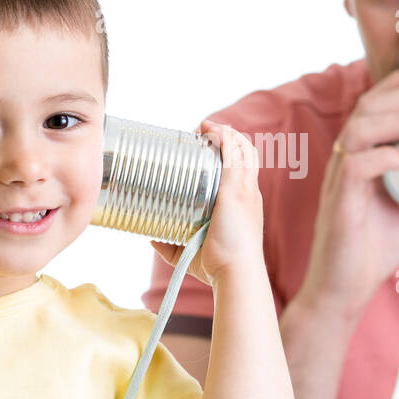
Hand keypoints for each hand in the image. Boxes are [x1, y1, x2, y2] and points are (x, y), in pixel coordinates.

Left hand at [150, 121, 264, 286]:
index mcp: (244, 203)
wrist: (236, 272)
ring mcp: (244, 189)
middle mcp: (249, 192)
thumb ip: (170, 245)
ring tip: (206, 126)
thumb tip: (149, 236)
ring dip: (225, 132)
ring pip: (242, 149)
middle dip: (227, 137)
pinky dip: (225, 138)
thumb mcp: (190, 252)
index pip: (243, 168)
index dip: (230, 153)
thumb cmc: (219, 266)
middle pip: (245, 153)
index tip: (207, 146)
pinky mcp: (236, 190)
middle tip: (202, 133)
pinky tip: (212, 130)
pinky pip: (234, 154)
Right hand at [297, 58, 398, 317]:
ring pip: (360, 129)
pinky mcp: (339, 202)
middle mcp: (345, 159)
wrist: (345, 288)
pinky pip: (356, 166)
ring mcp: (339, 179)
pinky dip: (386, 157)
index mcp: (360, 154)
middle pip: (369, 108)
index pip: (374, 105)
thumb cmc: (374, 247)